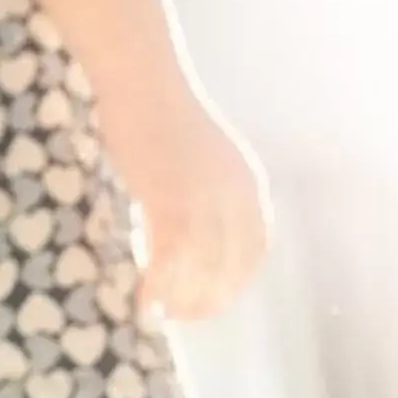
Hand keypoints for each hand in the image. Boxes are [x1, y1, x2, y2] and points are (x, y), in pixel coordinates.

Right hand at [106, 95, 268, 323]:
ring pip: (202, 271)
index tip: (210, 302)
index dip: (235, 285)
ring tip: (161, 315)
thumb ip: (210, 191)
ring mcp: (203, 199)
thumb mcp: (203, 157)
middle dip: (208, 302)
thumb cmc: (161, 115)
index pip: (256, 251)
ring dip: (183, 301)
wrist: (142, 80)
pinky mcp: (169, 200)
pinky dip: (158, 287)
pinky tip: (144, 302)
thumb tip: (194, 228)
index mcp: (248, 185)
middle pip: (231, 269)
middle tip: (181, 317)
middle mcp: (235, 195)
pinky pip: (169, 259)